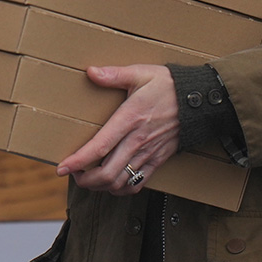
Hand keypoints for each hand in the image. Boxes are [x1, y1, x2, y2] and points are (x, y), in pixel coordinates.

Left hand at [56, 65, 177, 194]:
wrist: (200, 101)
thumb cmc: (169, 85)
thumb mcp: (141, 73)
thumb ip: (114, 74)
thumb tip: (91, 72)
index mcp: (130, 119)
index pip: (99, 147)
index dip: (78, 161)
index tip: (61, 167)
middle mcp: (138, 140)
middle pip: (107, 173)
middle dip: (85, 180)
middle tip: (73, 173)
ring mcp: (149, 153)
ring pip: (120, 183)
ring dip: (101, 186)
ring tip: (89, 178)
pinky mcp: (158, 160)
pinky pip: (137, 183)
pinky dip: (121, 189)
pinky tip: (112, 183)